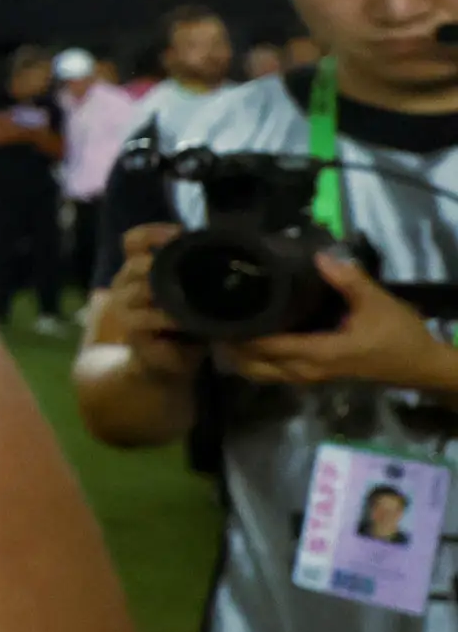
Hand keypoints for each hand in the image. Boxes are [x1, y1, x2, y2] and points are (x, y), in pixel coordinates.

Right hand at [85, 223, 200, 382]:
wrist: (164, 366)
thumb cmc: (181, 325)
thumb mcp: (186, 295)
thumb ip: (191, 274)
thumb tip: (224, 251)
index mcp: (135, 271)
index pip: (133, 240)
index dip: (154, 232)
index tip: (180, 234)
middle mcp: (123, 285)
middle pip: (137, 263)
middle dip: (165, 266)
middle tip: (196, 271)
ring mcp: (123, 309)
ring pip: (144, 289)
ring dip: (172, 293)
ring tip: (196, 300)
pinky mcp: (132, 332)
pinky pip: (151, 318)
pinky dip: (172, 318)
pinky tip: (189, 322)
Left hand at [218, 251, 457, 393]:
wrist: (422, 365)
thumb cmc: (399, 335)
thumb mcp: (377, 303)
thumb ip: (348, 280)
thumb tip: (318, 256)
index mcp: (318, 354)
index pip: (265, 347)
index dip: (237, 334)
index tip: (212, 315)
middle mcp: (307, 370)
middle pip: (254, 366)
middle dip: (229, 348)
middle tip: (208, 321)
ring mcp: (311, 376)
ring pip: (263, 373)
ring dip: (240, 357)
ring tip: (221, 328)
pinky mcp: (316, 374)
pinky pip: (276, 372)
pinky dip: (257, 360)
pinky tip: (249, 337)